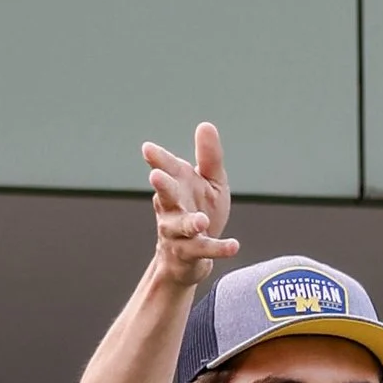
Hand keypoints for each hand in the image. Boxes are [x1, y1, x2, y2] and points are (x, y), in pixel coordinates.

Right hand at [144, 121, 238, 291]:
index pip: (166, 169)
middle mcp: (171, 207)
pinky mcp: (189, 253)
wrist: (189, 257)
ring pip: (180, 226)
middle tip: (156, 177)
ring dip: (189, 223)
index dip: (158, 159)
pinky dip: (219, 248)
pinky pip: (203, 250)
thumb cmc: (200, 210)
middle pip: (165, 195)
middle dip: (162, 186)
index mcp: (177, 184)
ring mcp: (177, 232)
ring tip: (201, 221)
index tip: (148, 149)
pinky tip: (234, 246)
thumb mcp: (210, 182)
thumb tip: (206, 125)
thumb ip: (209, 158)